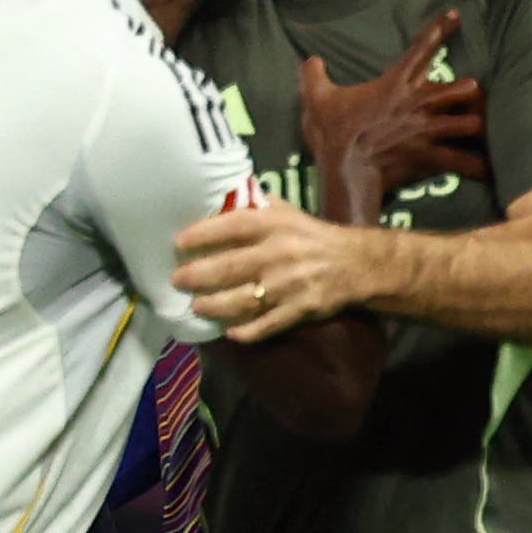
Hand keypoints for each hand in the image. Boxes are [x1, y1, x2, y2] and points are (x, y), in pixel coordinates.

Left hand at [174, 201, 384, 340]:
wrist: (354, 263)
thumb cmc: (310, 236)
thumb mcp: (286, 212)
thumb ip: (254, 207)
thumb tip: (218, 199)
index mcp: (275, 225)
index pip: (232, 226)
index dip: (203, 234)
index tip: (179, 243)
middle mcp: (279, 253)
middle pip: (230, 267)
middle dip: (198, 276)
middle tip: (177, 280)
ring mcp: (288, 285)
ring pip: (243, 300)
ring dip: (215, 305)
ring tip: (197, 306)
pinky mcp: (299, 309)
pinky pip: (268, 324)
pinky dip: (247, 331)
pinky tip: (230, 332)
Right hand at [300, 9, 481, 227]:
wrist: (345, 170)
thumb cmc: (333, 133)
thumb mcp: (316, 99)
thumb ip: (313, 76)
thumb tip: (308, 60)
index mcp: (393, 84)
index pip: (420, 50)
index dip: (439, 30)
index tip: (457, 15)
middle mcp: (415, 104)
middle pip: (454, 88)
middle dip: (468, 89)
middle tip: (476, 88)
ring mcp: (425, 130)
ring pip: (464, 122)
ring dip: (475, 122)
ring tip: (485, 125)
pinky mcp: (427, 156)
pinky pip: (457, 160)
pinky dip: (474, 166)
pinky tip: (492, 170)